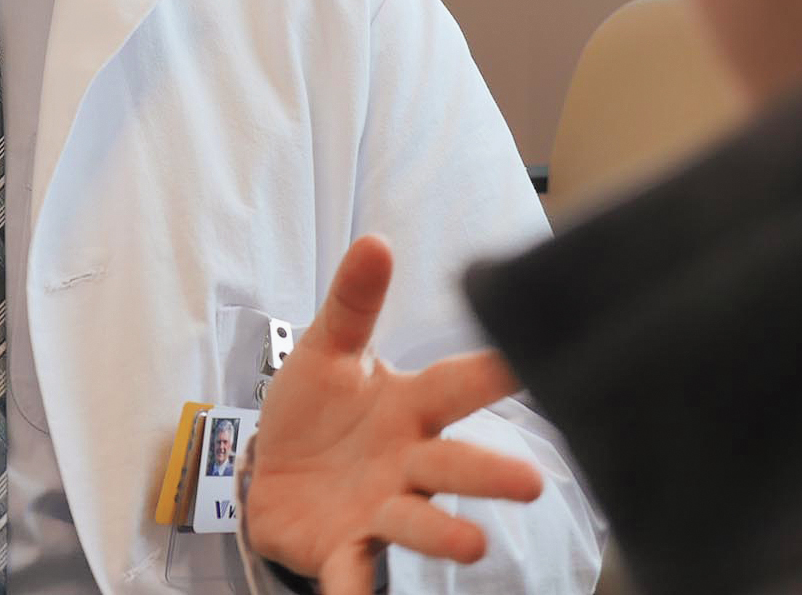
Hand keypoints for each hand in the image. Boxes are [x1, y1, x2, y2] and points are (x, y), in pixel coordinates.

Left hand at [245, 235, 542, 594]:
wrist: (269, 474)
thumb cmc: (315, 411)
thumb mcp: (326, 350)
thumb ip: (353, 301)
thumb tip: (375, 242)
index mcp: (408, 407)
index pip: (456, 385)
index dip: (493, 372)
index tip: (532, 360)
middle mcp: (407, 463)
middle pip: (452, 465)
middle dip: (489, 475)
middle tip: (532, 484)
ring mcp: (380, 510)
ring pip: (417, 522)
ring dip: (442, 536)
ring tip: (472, 548)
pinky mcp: (344, 549)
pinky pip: (353, 573)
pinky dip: (356, 590)